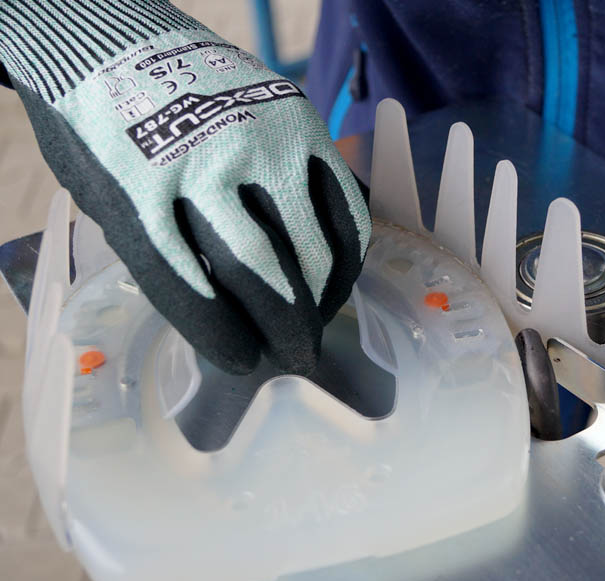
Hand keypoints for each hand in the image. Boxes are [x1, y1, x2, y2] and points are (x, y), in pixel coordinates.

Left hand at [0, 1, 370, 374]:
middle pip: (260, 273)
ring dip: (321, 300)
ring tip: (317, 323)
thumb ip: (155, 253)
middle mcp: (205, 164)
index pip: (191, 290)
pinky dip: (348, 252)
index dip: (222, 338)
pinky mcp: (301, 123)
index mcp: (141, 192)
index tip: (243, 363)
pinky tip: (338, 276)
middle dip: (286, 331)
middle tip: (297, 359)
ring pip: (310, 244)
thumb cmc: (106, 133)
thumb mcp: (104, 200)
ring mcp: (260, 140)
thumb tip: (221, 314)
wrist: (122, 41)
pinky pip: (342, 202)